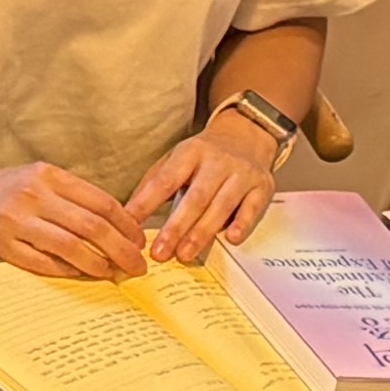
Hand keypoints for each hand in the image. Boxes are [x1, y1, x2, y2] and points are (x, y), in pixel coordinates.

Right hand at [0, 157, 148, 279]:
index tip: (140, 241)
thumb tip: (111, 228)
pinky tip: (82, 277)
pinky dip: (67, 272)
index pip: (101, 201)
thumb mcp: (32, 181)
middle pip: (93, 225)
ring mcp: (15, 219)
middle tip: (138, 266)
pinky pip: (43, 263)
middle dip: (122, 249)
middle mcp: (33, 194)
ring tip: (116, 274)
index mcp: (47, 175)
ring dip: (99, 264)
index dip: (127, 225)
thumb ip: (67, 199)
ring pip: (72, 246)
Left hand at [125, 112, 280, 266]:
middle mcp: (217, 161)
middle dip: (176, 227)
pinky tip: (231, 239)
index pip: (166, 180)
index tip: (129, 224)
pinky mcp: (262, 186)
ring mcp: (242, 173)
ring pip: (221, 206)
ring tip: (184, 254)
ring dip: (202, 233)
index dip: (147, 203)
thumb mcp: (176, 159)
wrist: (247, 135)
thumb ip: (153, 184)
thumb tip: (127, 214)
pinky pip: (253, 207)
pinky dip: (242, 224)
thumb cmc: (204, 155)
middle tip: (159, 253)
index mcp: (190, 152)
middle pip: (195, 198)